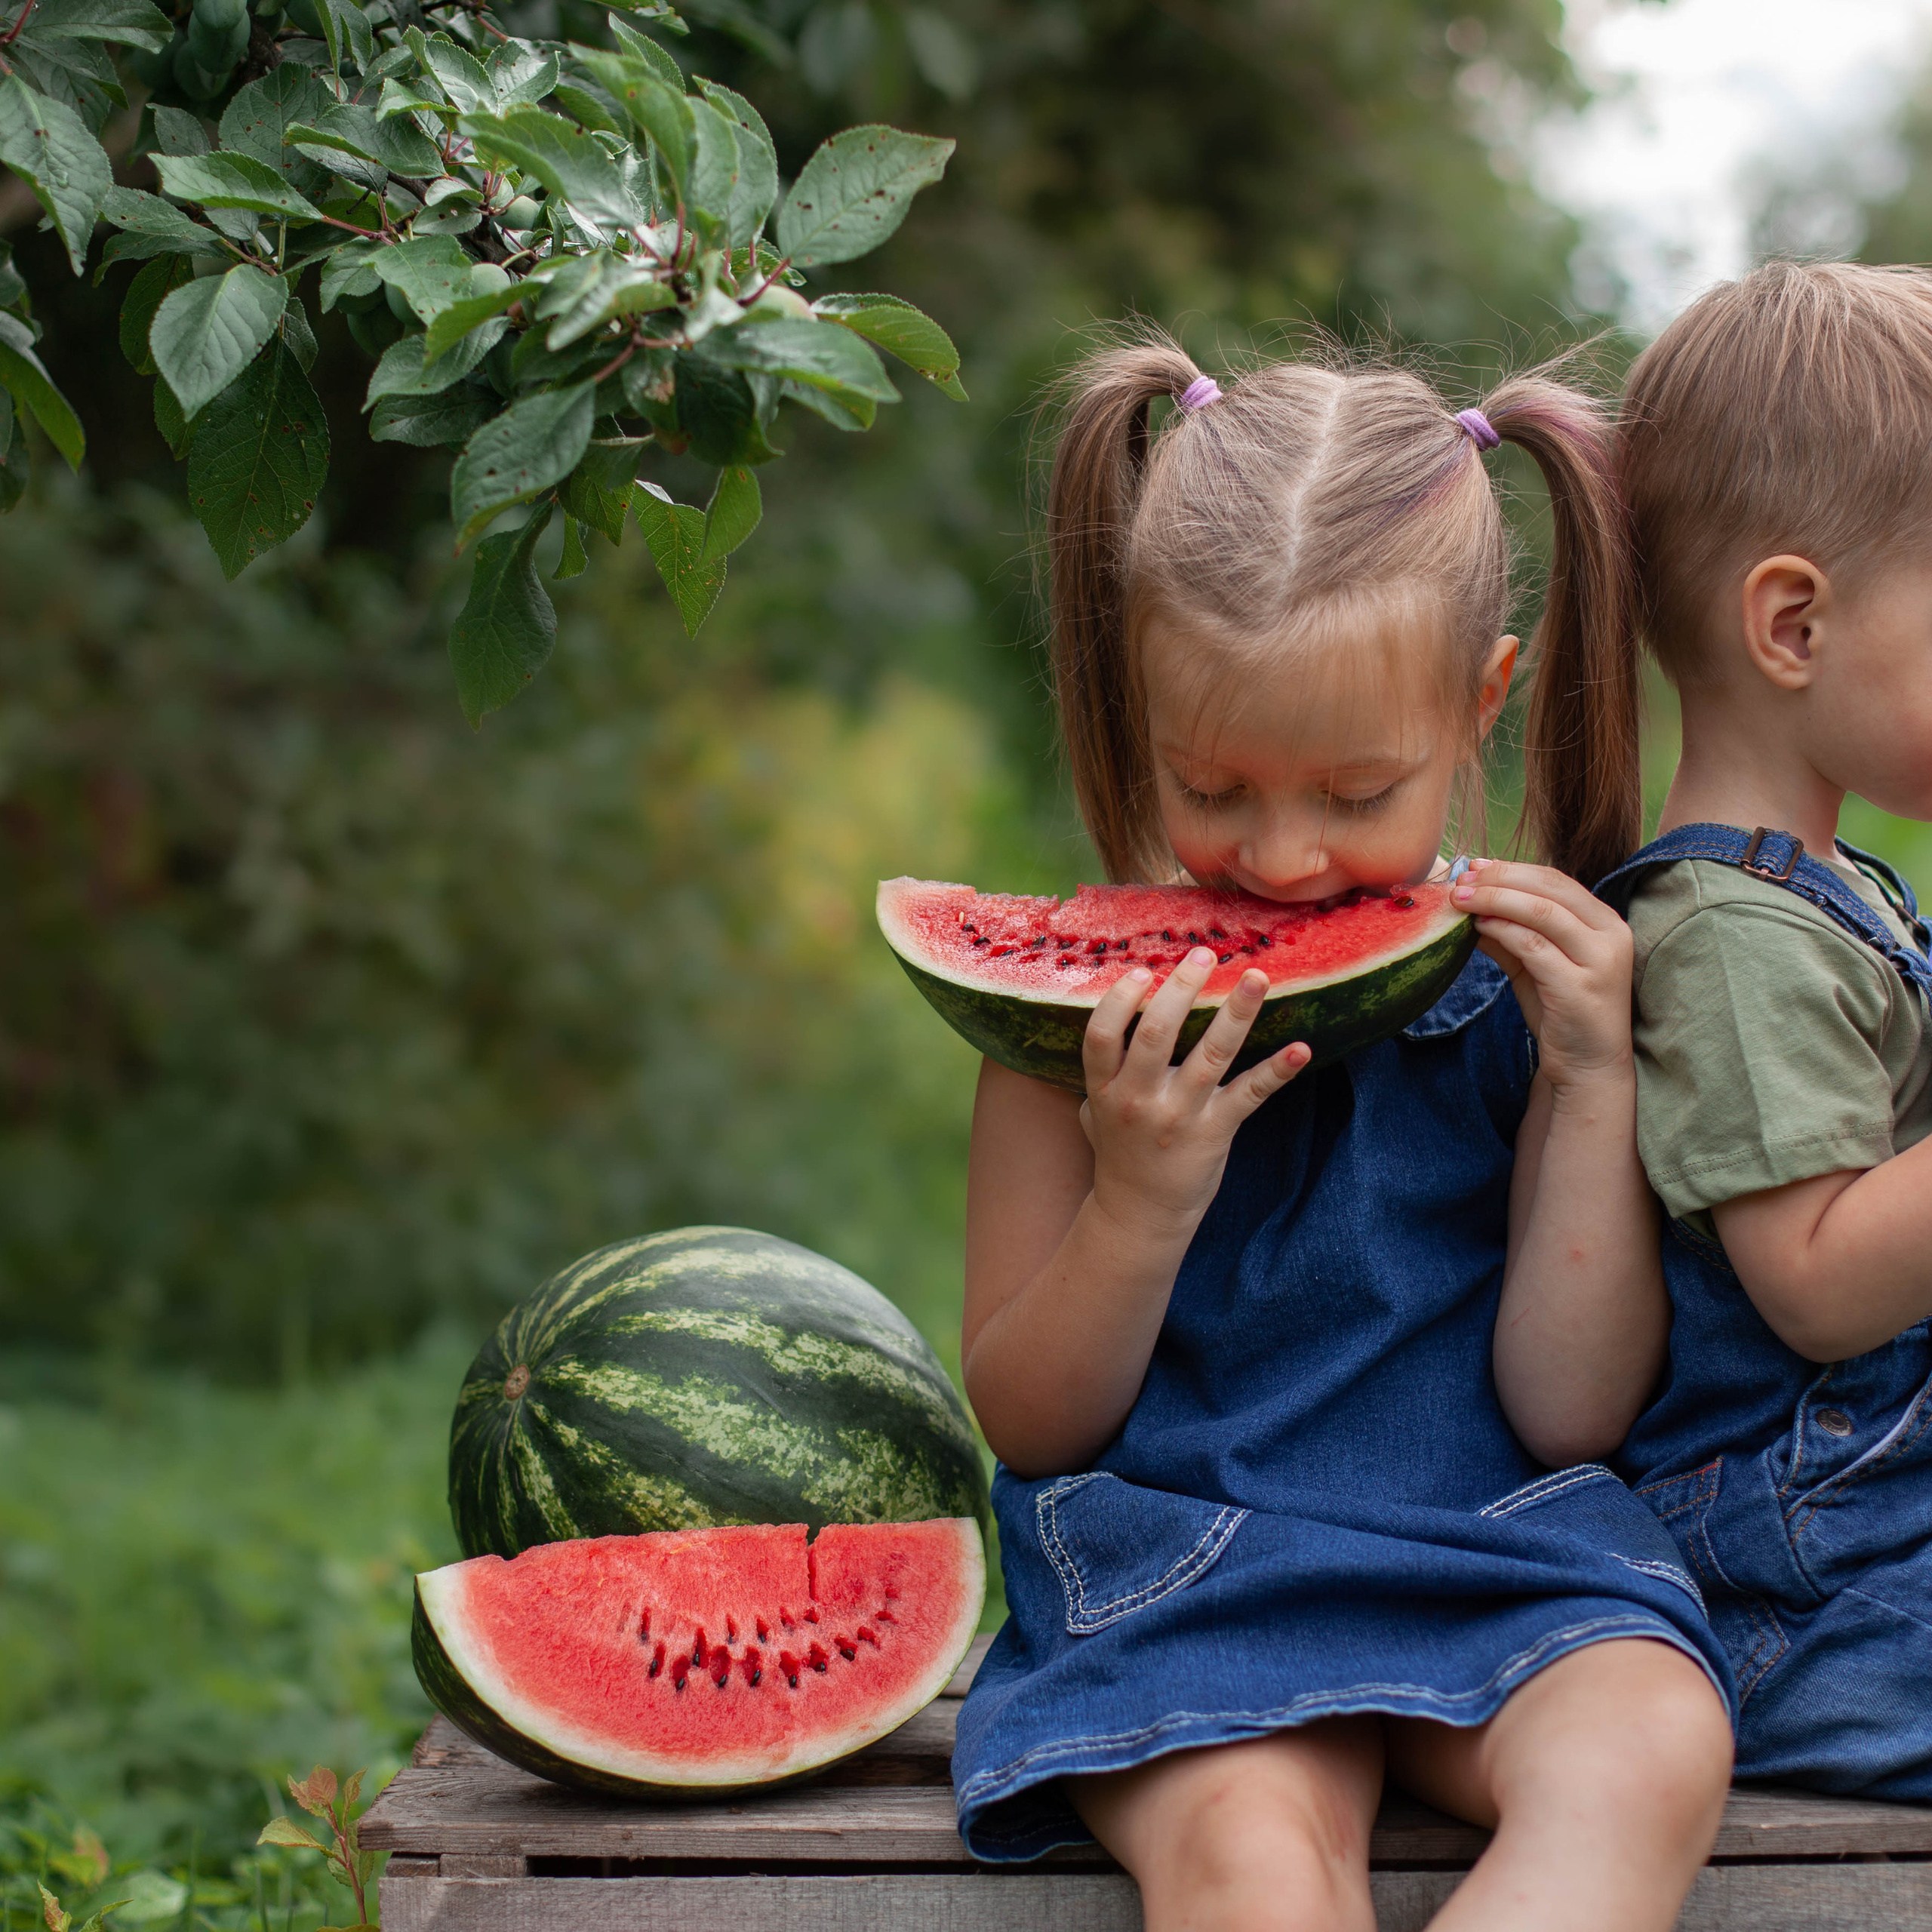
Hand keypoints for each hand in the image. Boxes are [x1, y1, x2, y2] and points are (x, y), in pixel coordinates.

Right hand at [1079, 946, 1309, 1236]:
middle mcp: (1140, 1099)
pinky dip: (1277, 1071)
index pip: (1102, 1035)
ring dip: (1237, 1013)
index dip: (1120, 1000)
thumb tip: (1112, 1011)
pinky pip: (1249, 1095)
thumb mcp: (1095, 1110)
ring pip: (1210, 1055)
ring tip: (1258, 976)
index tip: (1142, 971)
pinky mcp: (1215, 1131)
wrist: (1141, 1213)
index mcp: (1106, 1089)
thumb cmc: (1120, 1152)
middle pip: (1156, 1034)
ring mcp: (1180, 1116)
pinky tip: (1301, 1049)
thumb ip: (1102, 1069)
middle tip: (1204, 954)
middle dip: (1181, 987)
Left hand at [1451, 859, 1633, 1090]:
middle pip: (1550, 888)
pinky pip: (1534, 947)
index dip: (1512, 870)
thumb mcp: (1534, 966)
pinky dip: (1503, 931)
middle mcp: (1610, 935)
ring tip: (1460, 900)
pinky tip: (1478, 928)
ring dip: (1495, 900)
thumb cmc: (1562, 1012)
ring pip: (1542, 913)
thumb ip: (1509, 934)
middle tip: (1462, 879)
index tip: (1476, 867)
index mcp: (1605, 922)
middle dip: (1500, 879)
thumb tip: (1469, 904)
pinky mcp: (1580, 986)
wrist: (1588, 1065)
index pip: (1557, 880)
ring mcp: (1600, 960)